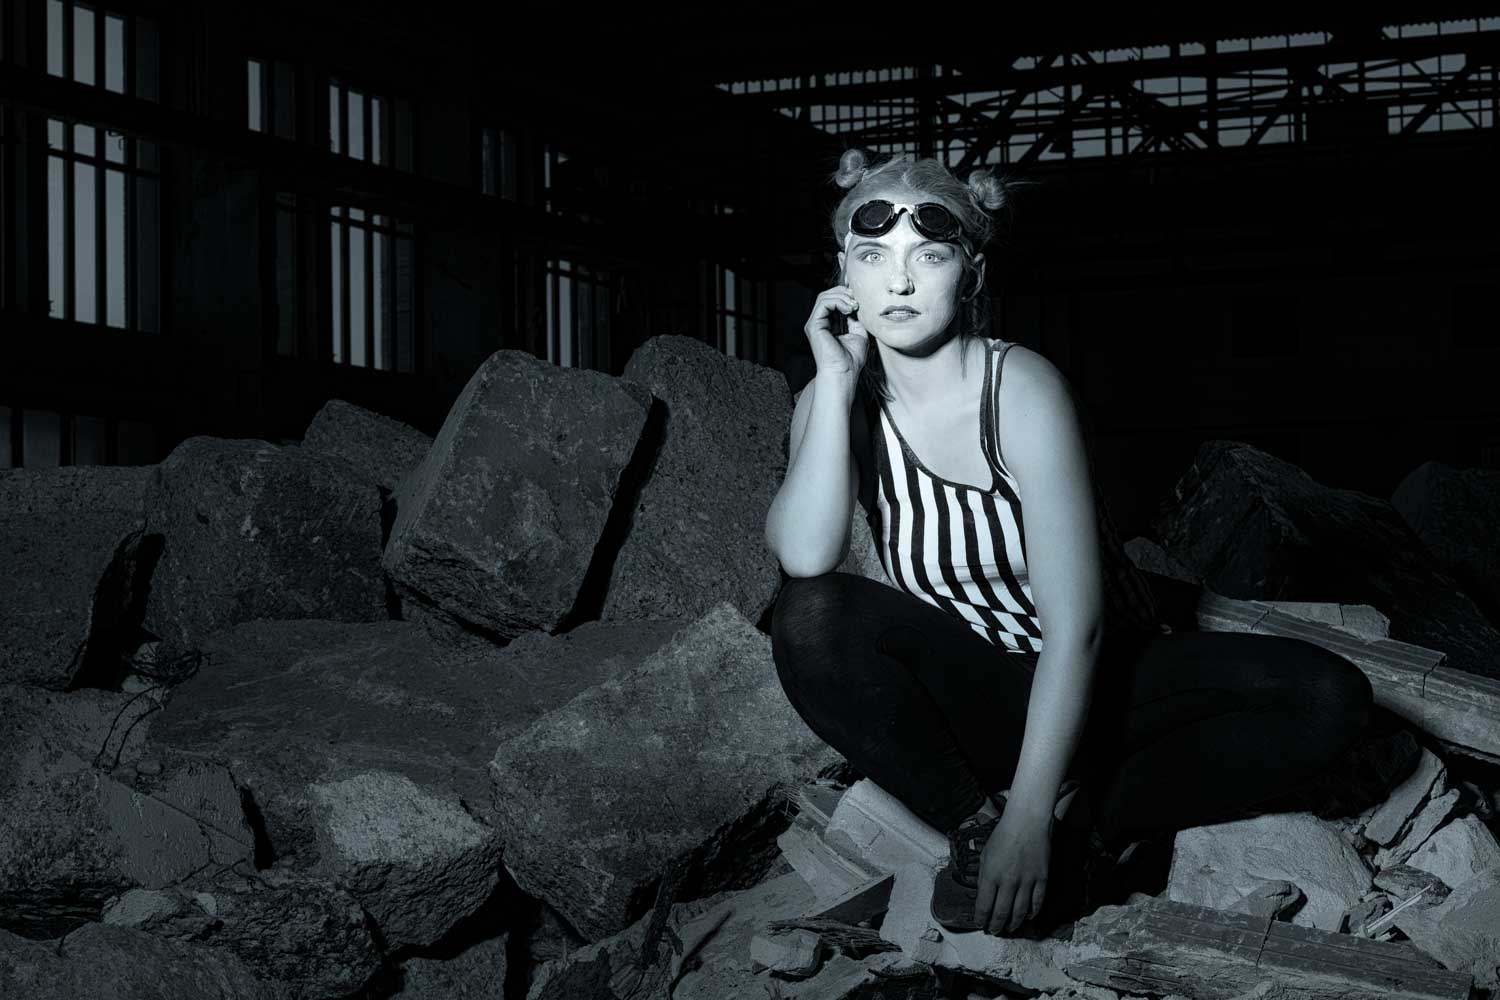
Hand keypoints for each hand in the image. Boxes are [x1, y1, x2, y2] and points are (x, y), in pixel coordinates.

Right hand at [803, 285, 869, 379]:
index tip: (859, 299)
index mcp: (827, 325)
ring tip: (854, 306)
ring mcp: (814, 324)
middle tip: (857, 300)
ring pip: (824, 297)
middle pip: (826, 295)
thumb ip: (856, 320)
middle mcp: (818, 323)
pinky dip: (838, 302)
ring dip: (842, 297)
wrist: (844, 373)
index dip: (845, 295)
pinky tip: (848, 309)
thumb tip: (858, 307)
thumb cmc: (851, 360)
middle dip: (843, 293)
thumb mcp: (859, 334)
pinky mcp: (814, 326)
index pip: (832, 301)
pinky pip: (824, 304)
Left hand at [973, 807, 1052, 935]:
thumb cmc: (1003, 835)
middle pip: (1001, 913)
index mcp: (991, 875)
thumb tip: (983, 896)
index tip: (980, 923)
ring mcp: (1026, 881)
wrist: (1027, 822)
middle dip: (996, 925)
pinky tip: (1027, 917)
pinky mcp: (1041, 879)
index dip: (981, 919)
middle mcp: (1008, 881)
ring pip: (1019, 912)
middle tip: (993, 931)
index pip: (984, 906)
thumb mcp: (986, 854)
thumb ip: (984, 876)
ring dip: (1013, 923)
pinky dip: (1031, 913)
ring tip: (1009, 928)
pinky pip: (1037, 902)